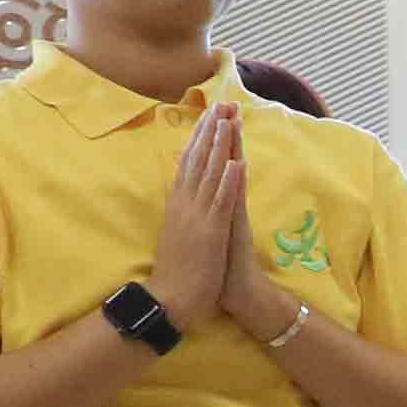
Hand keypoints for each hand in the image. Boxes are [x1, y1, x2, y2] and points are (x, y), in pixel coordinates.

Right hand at [149, 106, 242, 328]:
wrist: (169, 301)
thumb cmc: (177, 272)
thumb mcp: (178, 233)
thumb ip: (181, 211)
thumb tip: (181, 190)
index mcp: (178, 204)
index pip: (189, 162)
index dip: (200, 138)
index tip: (209, 115)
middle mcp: (185, 205)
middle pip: (199, 160)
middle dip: (211, 131)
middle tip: (222, 104)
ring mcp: (197, 217)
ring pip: (210, 174)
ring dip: (220, 146)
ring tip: (229, 120)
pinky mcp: (210, 233)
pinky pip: (221, 203)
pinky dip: (229, 182)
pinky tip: (238, 163)